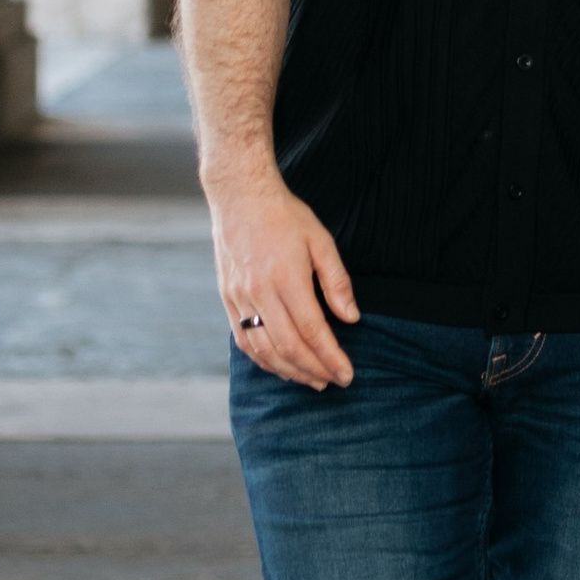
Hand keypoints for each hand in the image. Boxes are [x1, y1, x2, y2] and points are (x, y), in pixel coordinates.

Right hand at [207, 169, 358, 390]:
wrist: (240, 197)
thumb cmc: (285, 216)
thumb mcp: (320, 241)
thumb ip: (336, 282)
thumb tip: (351, 318)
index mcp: (286, 278)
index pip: (312, 330)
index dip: (331, 357)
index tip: (346, 374)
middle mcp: (259, 293)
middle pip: (288, 347)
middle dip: (314, 370)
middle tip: (334, 382)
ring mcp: (239, 298)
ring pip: (263, 350)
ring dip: (289, 371)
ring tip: (312, 380)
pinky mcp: (228, 299)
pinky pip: (244, 340)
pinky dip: (263, 360)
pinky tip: (280, 366)